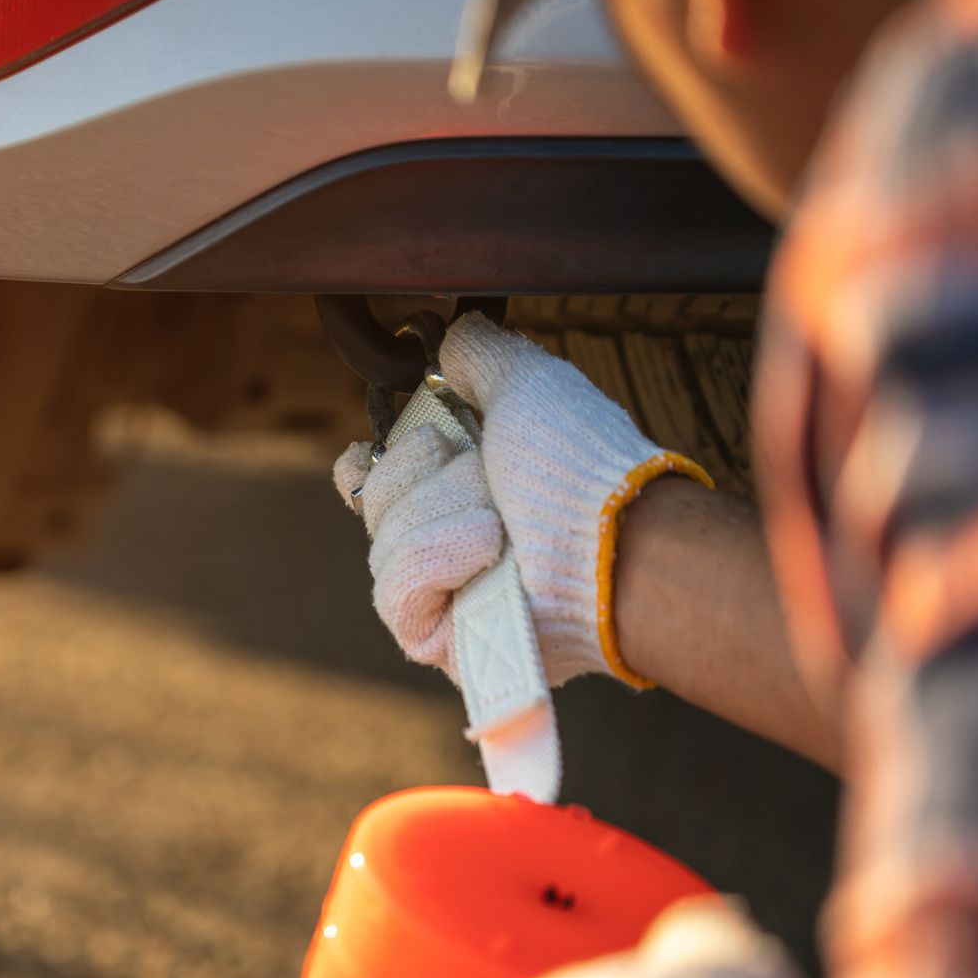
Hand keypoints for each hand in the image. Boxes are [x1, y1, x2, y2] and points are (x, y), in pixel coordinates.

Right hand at [337, 313, 710, 686]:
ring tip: (500, 522)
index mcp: (456, 488)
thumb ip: (480, 354)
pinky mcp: (434, 639)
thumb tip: (450, 338)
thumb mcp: (527, 385)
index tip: (375, 446)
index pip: (367, 482)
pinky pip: (395, 589)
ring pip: (382, 542)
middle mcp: (443, 542)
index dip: (367, 464)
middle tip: (484, 475)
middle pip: (373, 502)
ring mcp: (440, 596)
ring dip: (445, 512)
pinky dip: (439, 557)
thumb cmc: (578, 467)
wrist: (610, 541)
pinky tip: (486, 551)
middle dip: (426, 475)